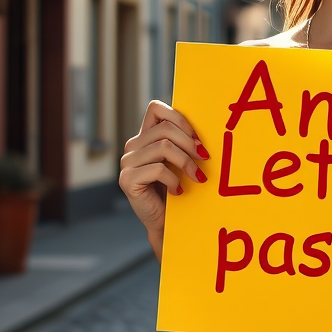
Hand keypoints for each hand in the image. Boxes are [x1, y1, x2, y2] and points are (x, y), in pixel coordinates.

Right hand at [119, 100, 209, 252]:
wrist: (164, 222)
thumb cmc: (176, 189)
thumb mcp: (180, 161)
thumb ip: (183, 143)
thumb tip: (203, 133)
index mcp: (145, 137)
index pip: (156, 109)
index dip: (179, 118)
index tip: (197, 138)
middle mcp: (132, 146)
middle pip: (165, 129)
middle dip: (190, 143)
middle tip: (204, 158)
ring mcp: (127, 163)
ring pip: (163, 147)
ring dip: (186, 162)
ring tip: (197, 177)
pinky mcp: (127, 180)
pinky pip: (158, 169)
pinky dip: (174, 180)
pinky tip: (179, 191)